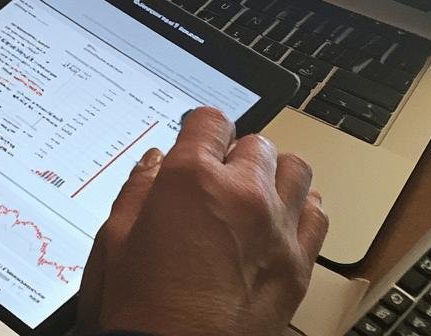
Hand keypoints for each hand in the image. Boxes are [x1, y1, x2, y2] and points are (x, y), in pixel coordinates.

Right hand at [77, 107, 328, 335]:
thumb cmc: (140, 311)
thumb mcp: (113, 240)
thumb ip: (137, 190)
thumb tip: (154, 163)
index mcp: (190, 180)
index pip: (211, 120)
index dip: (199, 129)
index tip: (196, 140)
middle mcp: (242, 195)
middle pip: (256, 144)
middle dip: (234, 155)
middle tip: (216, 178)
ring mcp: (277, 230)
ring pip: (296, 170)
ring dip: (273, 175)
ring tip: (253, 194)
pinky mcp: (299, 266)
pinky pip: (317, 214)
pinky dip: (301, 209)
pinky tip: (279, 222)